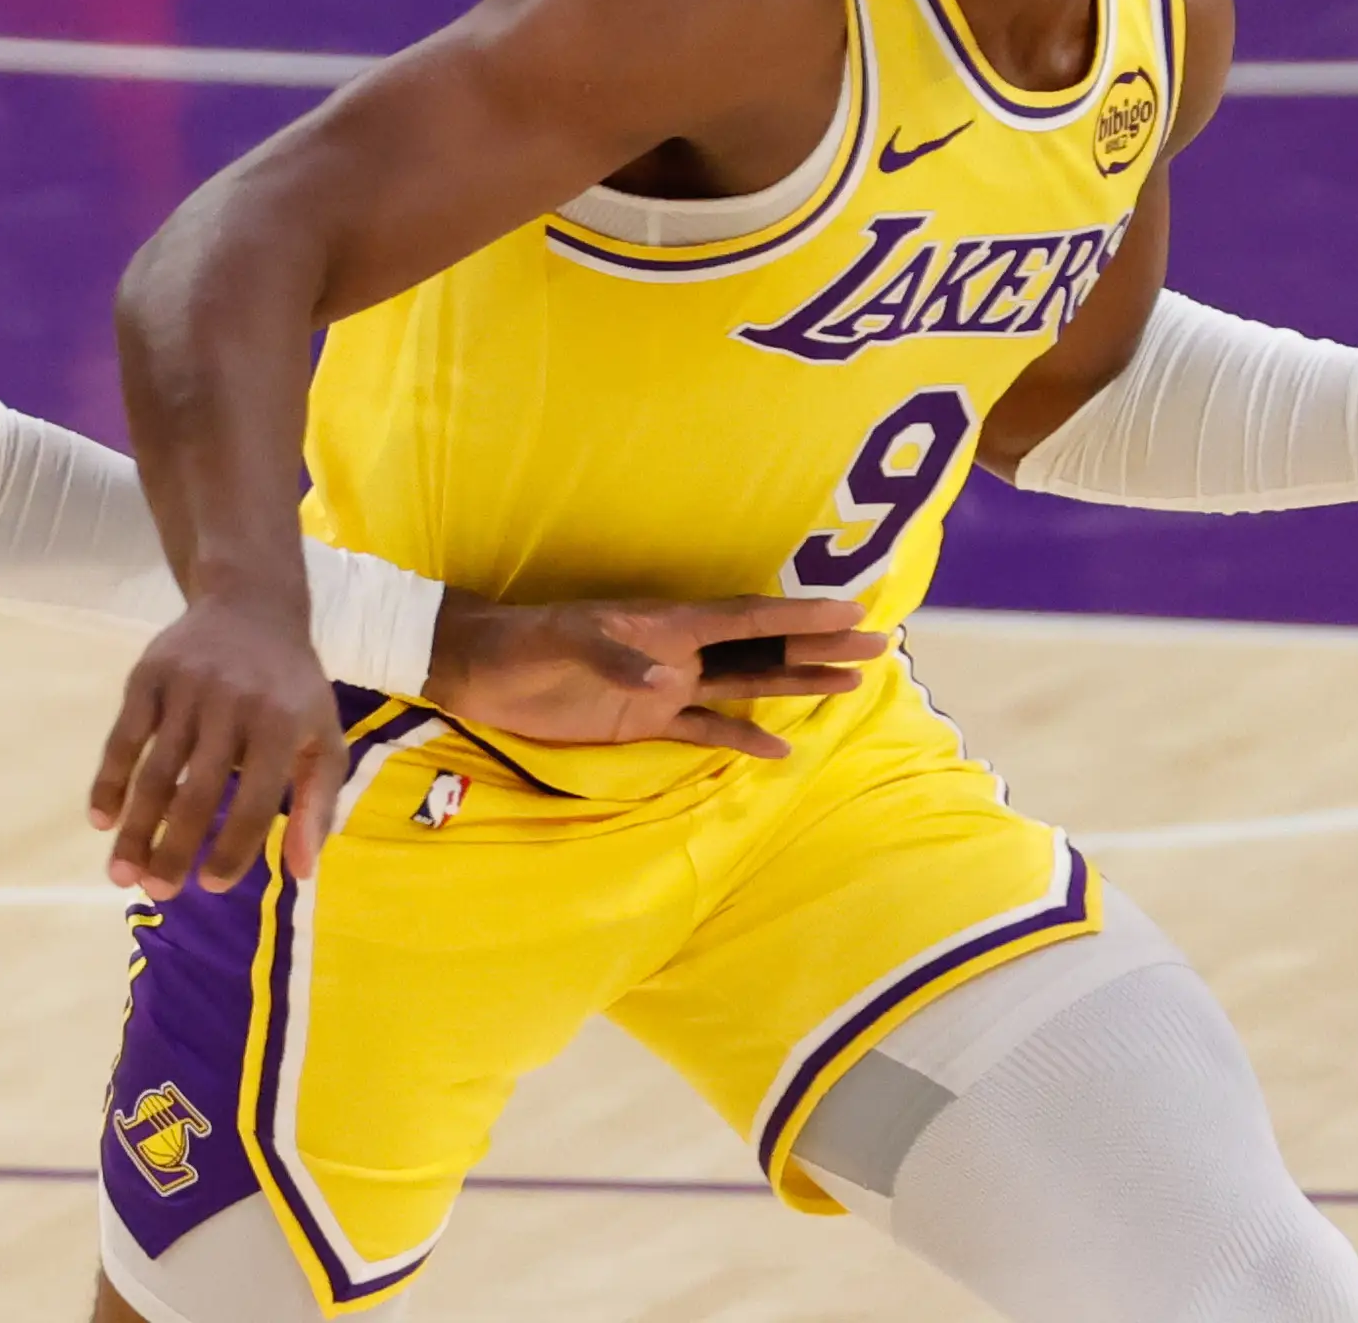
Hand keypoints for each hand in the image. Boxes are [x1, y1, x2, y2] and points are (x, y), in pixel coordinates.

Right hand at [89, 591, 347, 897]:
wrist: (251, 605)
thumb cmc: (291, 686)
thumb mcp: (321, 736)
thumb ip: (317, 804)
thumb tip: (303, 873)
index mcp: (281, 724)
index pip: (257, 801)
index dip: (234, 848)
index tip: (212, 886)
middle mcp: (233, 705)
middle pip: (198, 791)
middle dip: (174, 848)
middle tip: (157, 894)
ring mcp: (186, 688)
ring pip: (155, 771)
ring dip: (136, 827)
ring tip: (122, 875)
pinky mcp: (150, 676)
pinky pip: (124, 736)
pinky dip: (109, 780)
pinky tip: (101, 820)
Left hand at [428, 594, 887, 759]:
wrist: (477, 668)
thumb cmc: (518, 646)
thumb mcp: (561, 645)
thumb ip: (614, 659)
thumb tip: (667, 678)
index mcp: (663, 624)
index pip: (745, 619)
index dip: (796, 616)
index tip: (849, 611)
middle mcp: (676, 652)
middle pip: (761, 649)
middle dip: (817, 645)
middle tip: (879, 642)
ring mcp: (664, 688)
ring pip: (744, 686)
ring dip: (794, 682)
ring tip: (851, 681)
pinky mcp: (643, 722)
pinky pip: (705, 730)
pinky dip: (741, 738)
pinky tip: (779, 747)